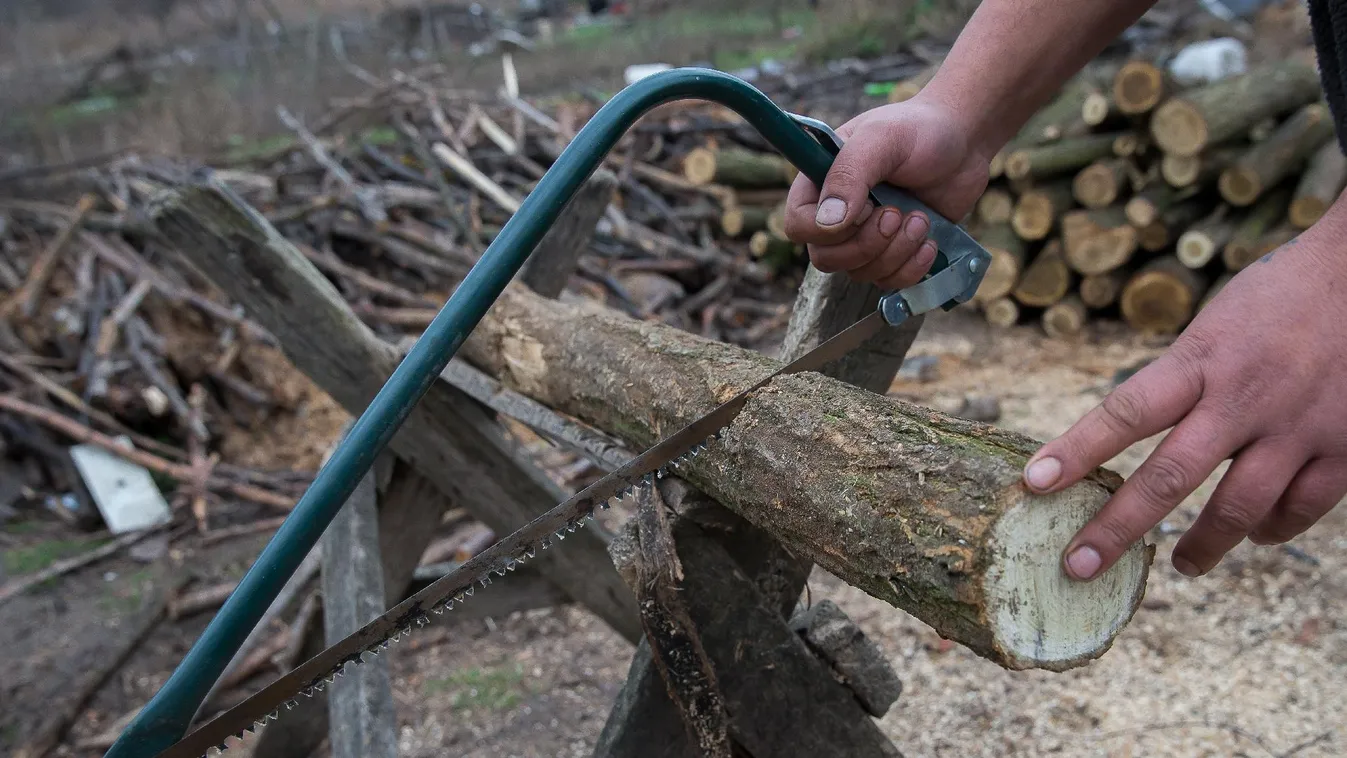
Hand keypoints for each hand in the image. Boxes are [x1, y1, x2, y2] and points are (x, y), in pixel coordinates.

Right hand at [782, 97, 991, 290]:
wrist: (965, 142)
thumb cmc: (920, 130)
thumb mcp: (882, 139)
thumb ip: (849, 174)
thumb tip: (828, 223)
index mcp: (821, 182)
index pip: (797, 225)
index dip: (827, 230)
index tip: (867, 207)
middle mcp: (837, 214)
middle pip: (826, 259)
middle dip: (868, 245)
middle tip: (898, 214)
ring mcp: (865, 237)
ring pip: (860, 273)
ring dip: (896, 252)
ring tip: (921, 218)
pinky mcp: (894, 253)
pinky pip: (888, 282)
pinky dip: (911, 269)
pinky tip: (930, 241)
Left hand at [1021, 227, 1346, 580]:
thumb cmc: (1279, 297)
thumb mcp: (1214, 327)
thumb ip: (1182, 381)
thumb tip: (1136, 435)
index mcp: (1203, 360)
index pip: (1126, 412)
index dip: (1077, 450)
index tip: (1034, 482)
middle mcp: (1245, 398)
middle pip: (1170, 476)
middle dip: (1118, 528)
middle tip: (1079, 565)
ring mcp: (1297, 427)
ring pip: (1239, 509)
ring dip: (1203, 545)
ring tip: (1181, 566)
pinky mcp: (1346, 447)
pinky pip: (1301, 508)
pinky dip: (1273, 529)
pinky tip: (1257, 536)